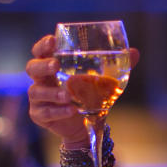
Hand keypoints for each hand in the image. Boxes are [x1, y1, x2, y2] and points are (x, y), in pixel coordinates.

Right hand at [25, 34, 140, 145]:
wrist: (86, 126)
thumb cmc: (90, 96)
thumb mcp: (104, 81)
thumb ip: (118, 66)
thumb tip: (135, 52)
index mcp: (52, 66)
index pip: (40, 51)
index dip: (43, 45)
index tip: (52, 41)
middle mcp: (42, 80)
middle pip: (32, 67)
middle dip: (43, 65)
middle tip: (55, 65)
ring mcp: (38, 99)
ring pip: (36, 92)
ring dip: (52, 93)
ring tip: (67, 95)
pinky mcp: (39, 115)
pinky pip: (46, 113)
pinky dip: (59, 111)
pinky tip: (72, 110)